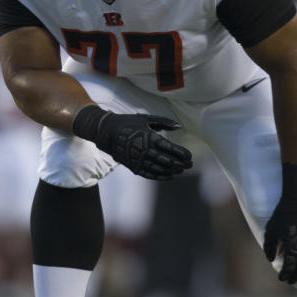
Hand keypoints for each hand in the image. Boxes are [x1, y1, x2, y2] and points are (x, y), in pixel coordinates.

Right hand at [73, 105, 192, 179]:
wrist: (107, 132)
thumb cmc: (129, 123)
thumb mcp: (146, 119)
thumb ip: (164, 122)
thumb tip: (179, 127)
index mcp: (150, 138)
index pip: (170, 148)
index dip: (182, 153)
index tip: (190, 156)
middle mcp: (145, 151)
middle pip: (167, 161)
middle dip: (181, 164)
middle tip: (190, 165)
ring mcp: (139, 160)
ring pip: (160, 169)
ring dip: (172, 171)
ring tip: (181, 171)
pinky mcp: (133, 166)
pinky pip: (149, 174)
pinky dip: (160, 177)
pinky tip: (169, 177)